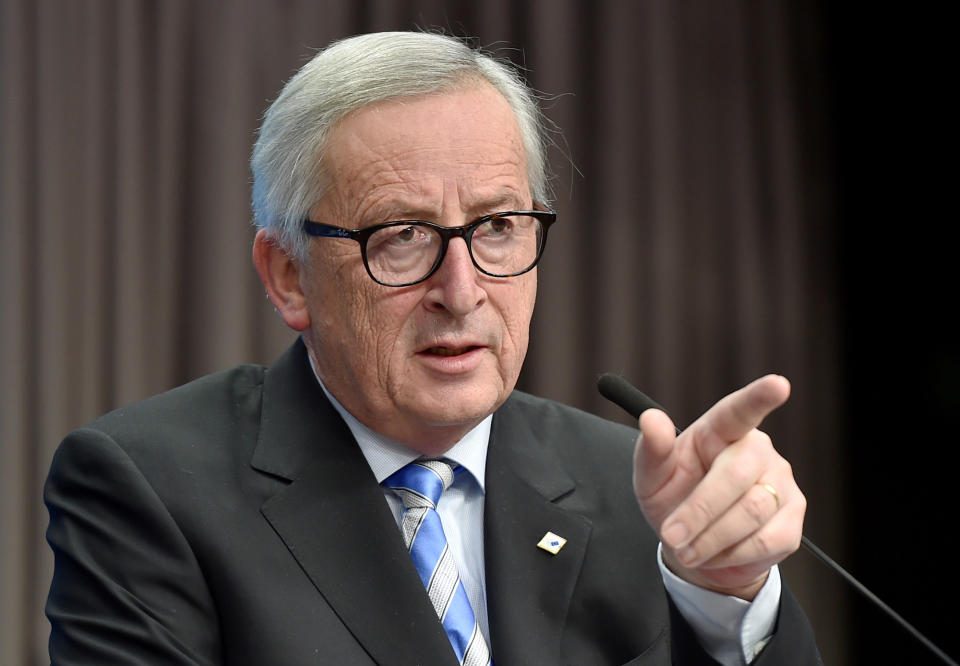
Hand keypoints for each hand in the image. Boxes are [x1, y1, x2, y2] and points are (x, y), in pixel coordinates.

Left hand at [633, 375, 804, 599]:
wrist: (693, 545)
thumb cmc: (673, 497)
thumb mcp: (651, 476)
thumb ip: (651, 449)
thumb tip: (651, 419)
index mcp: (720, 430)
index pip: (740, 410)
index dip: (759, 397)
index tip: (778, 384)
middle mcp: (756, 449)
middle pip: (736, 475)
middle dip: (699, 511)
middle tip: (671, 536)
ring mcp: (780, 482)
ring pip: (752, 512)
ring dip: (711, 538)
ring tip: (687, 548)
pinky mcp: (792, 518)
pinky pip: (766, 541)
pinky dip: (732, 554)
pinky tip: (716, 552)